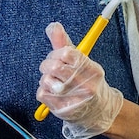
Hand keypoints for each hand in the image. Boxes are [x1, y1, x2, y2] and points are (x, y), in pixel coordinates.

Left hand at [37, 22, 123, 138]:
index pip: (66, 53)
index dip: (57, 53)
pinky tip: (53, 93)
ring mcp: (74, 98)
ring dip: (46, 79)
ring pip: (45, 80)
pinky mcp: (62, 109)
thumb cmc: (87, 83)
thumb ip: (64, 44)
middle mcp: (85, 85)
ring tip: (55, 82)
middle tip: (53, 70)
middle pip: (54, 66)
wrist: (97, 112)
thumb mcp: (82, 62)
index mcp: (92, 70)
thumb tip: (53, 26)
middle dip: (48, 65)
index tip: (60, 57)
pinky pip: (41, 93)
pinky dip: (44, 91)